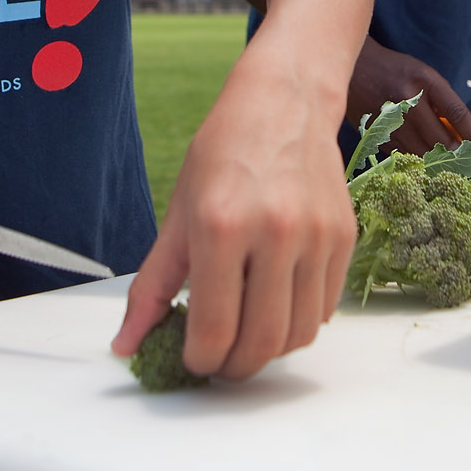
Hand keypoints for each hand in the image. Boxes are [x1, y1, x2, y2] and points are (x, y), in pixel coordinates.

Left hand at [110, 42, 355, 381]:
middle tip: (219, 362)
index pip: (215, 330)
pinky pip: (324, 309)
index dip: (200, 361)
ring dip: (269, 352)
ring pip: (298, 335)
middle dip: (234, 369)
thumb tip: (125, 345)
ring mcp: (316, 236)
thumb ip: (152, 287)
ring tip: (247, 336)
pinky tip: (276, 304)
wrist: (284, 102)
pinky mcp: (344, 236)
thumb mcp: (177, 214)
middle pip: (261, 343)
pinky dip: (298, 323)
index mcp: (221, 226)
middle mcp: (274, 232)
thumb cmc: (223, 153)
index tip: (192, 359)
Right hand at [346, 37, 470, 154]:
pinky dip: (415, 156)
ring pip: (422, 151)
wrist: (356, 67)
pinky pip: (403, 153)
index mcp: (425, 80)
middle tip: (466, 161)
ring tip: (445, 160)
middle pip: (440, 139)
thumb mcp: (424, 76)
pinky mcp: (376, 133)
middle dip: (456, 154)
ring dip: (437, 159)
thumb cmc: (396, 71)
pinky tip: (419, 151)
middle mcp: (407, 100)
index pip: (457, 113)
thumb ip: (441, 103)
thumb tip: (462, 136)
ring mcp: (390, 119)